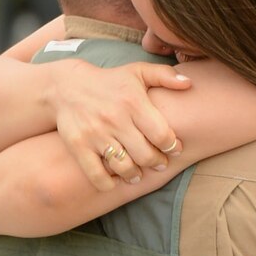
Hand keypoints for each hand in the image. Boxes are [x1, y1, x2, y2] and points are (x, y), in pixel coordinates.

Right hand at [53, 61, 192, 192]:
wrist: (66, 87)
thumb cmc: (109, 82)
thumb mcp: (137, 71)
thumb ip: (165, 75)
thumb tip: (189, 84)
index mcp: (133, 102)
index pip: (161, 134)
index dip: (172, 146)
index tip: (174, 149)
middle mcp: (115, 119)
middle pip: (145, 155)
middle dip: (157, 163)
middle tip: (159, 164)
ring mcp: (96, 135)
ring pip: (124, 167)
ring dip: (135, 175)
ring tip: (137, 174)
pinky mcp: (79, 146)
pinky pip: (97, 175)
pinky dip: (108, 184)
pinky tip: (115, 180)